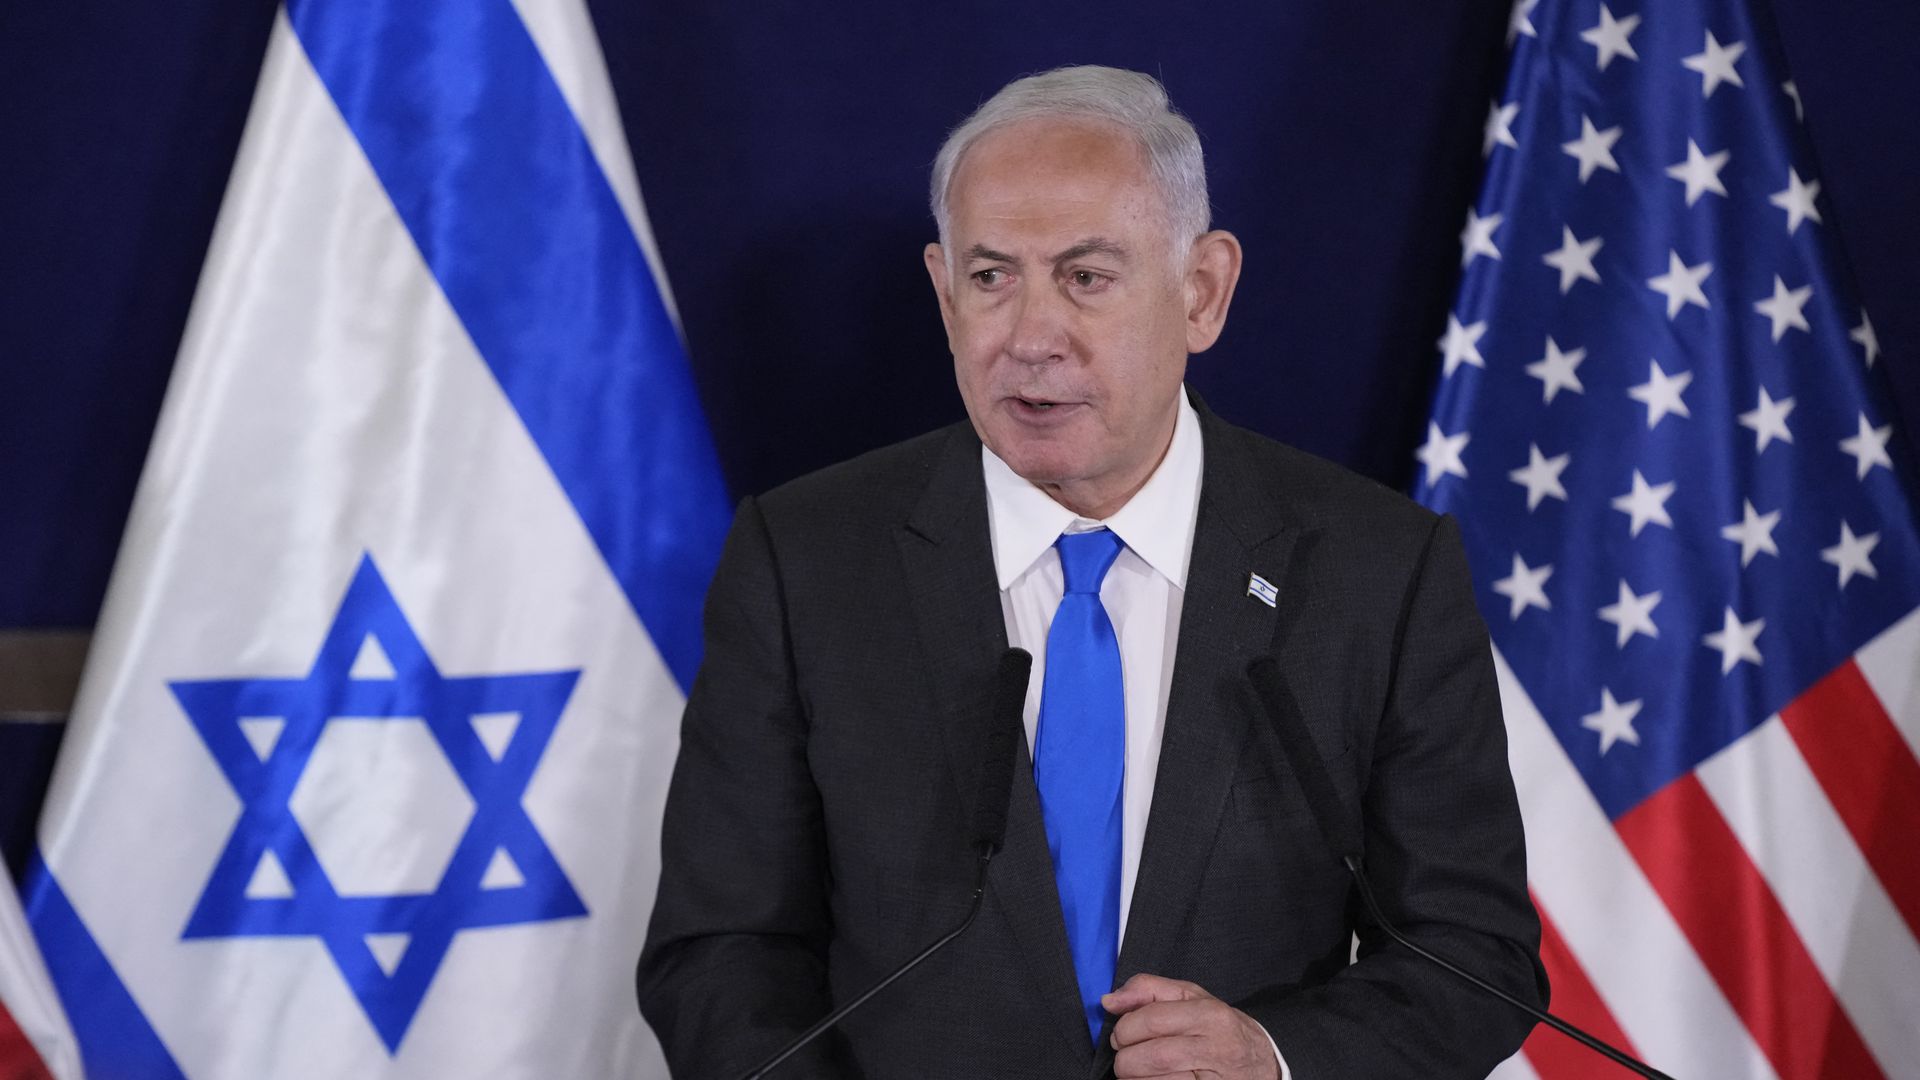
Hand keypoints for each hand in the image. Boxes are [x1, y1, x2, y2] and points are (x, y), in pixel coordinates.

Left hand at [1102, 973, 1279, 1078]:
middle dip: (1126, 1059)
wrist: (1264, 1065)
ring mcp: (1215, 1078)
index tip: (1121, 1035)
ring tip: (1135, 1074)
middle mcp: (1217, 1047)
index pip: (1152, 1019)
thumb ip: (1149, 991)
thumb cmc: (1221, 1030)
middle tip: (1125, 1058)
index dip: (1125, 1028)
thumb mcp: (1193, 999)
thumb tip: (1110, 1000)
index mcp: (1210, 1015)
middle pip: (1153, 1055)